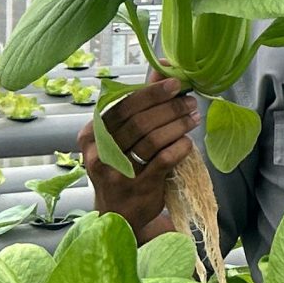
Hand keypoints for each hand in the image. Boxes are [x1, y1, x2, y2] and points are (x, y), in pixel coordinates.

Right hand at [78, 76, 194, 235]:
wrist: (119, 214)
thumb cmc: (122, 167)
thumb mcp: (121, 137)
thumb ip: (139, 103)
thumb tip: (162, 68)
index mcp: (90, 135)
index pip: (122, 107)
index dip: (151, 93)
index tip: (175, 84)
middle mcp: (99, 153)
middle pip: (139, 122)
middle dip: (169, 108)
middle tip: (189, 101)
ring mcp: (118, 172)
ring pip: (153, 140)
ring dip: (178, 125)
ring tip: (193, 117)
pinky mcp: (139, 187)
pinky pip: (164, 160)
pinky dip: (180, 147)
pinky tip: (188, 142)